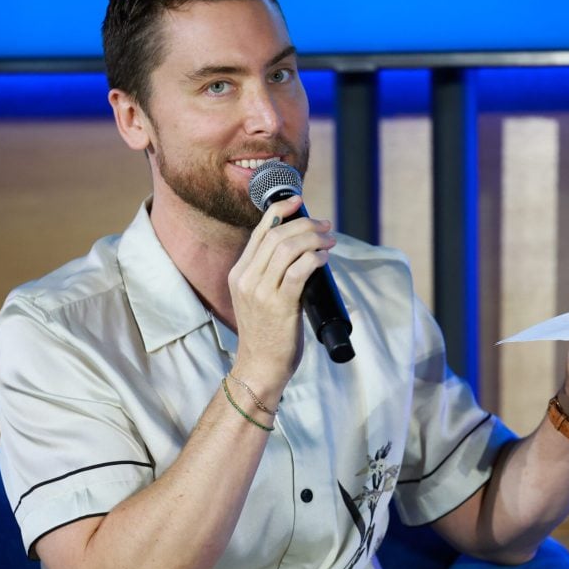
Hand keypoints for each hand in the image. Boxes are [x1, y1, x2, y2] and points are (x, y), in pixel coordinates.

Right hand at [227, 195, 334, 390]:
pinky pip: (299, 270)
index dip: (280, 210)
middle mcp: (246, 279)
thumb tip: (299, 247)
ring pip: (288, 248)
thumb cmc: (265, 333)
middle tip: (326, 226)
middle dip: (305, 224)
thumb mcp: (257, 297)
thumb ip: (268, 273)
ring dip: (314, 239)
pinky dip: (315, 258)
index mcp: (239, 273)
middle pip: (276, 235)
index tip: (299, 201)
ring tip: (330, 241)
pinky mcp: (279, 305)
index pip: (260, 232)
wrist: (259, 366)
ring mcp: (261, 292)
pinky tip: (325, 258)